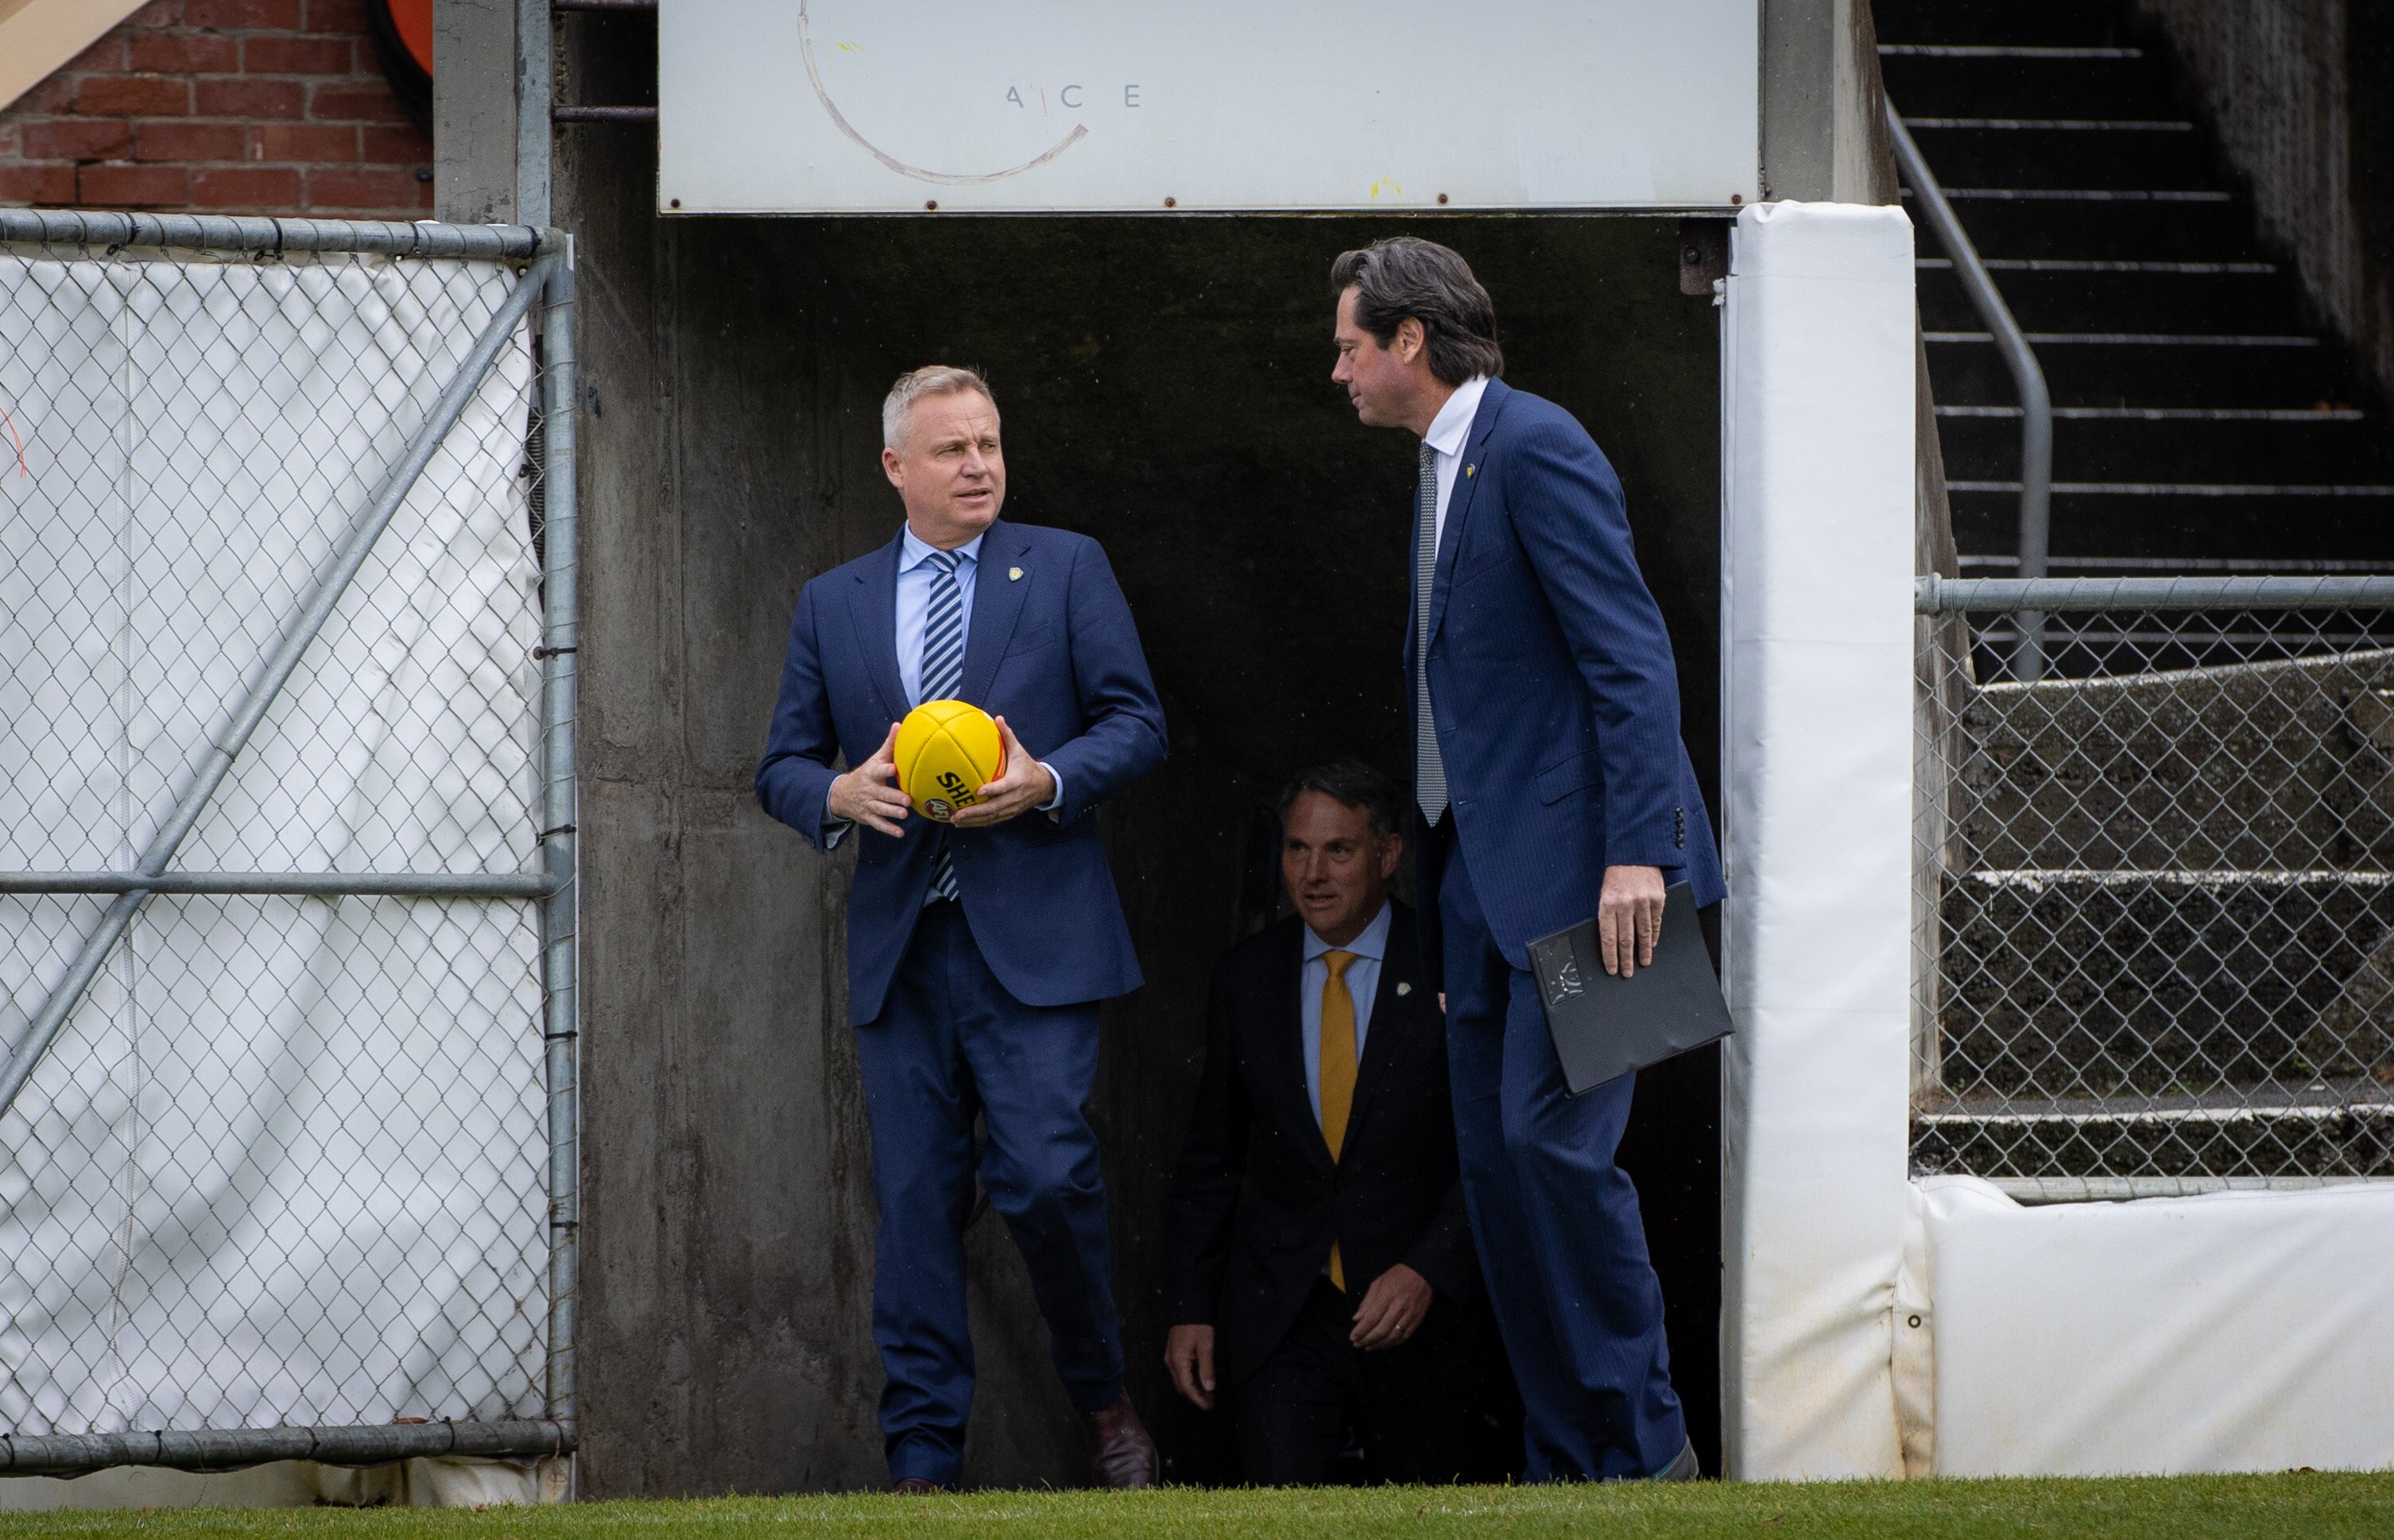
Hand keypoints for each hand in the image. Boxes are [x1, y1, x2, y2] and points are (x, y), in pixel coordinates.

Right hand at [827, 723, 908, 836]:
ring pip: (880, 809)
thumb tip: (899, 724)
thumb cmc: (866, 774)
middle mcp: (869, 790)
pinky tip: (900, 833)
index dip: (885, 770)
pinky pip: (878, 824)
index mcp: (871, 774)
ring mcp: (868, 804)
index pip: (878, 771)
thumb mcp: (875, 759)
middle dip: (893, 797)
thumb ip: (889, 745)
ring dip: (892, 813)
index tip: (894, 769)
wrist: (842, 794)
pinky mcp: (868, 817)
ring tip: (904, 814)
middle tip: (907, 800)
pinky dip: (889, 829)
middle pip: (881, 794)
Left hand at [948, 716, 1055, 827]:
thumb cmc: (1028, 767)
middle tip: (957, 814)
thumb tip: (997, 718)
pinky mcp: (1009, 814)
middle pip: (994, 808)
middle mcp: (1014, 798)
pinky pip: (992, 821)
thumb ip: (1007, 736)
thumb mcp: (1019, 751)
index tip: (979, 791)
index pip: (1004, 787)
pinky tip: (963, 823)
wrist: (1045, 786)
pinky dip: (978, 823)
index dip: (993, 790)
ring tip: (956, 820)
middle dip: (975, 813)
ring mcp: (1011, 808)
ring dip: (973, 821)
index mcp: (1016, 782)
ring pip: (991, 817)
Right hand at [1164, 1323, 1216, 1409]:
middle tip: (1211, 1402)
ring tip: (1208, 1394)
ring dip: (1193, 1388)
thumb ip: (1207, 1368)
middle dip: (1196, 1396)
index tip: (1209, 1407)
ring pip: (1181, 1380)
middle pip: (1182, 1386)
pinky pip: (1180, 1372)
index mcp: (1178, 1362)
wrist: (1188, 1306)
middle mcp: (1171, 1362)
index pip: (1187, 1388)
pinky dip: (1190, 1379)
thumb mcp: (1206, 1346)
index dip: (1198, 1399)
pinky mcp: (1174, 1353)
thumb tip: (1209, 1388)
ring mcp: (1171, 1357)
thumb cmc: (1198, 1325)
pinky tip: (1200, 1381)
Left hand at [1350, 1263, 1431, 1350]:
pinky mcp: (1417, 1321)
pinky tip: (1384, 1345)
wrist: (1423, 1273)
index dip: (1361, 1331)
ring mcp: (1409, 1316)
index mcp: (1386, 1297)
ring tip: (1369, 1347)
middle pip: (1381, 1330)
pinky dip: (1393, 1344)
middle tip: (1358, 1345)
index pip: (1371, 1319)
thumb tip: (1356, 1319)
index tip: (1352, 1337)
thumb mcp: (1378, 1282)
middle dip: (1367, 1340)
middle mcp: (1398, 1308)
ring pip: (1392, 1336)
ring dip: (1379, 1345)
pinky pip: (1404, 1337)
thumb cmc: (1397, 1276)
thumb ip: (1367, 1301)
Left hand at [1599, 863, 1665, 977]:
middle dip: (1626, 959)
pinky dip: (1654, 935)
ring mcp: (1643, 902)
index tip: (1612, 969)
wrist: (1635, 854)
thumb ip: (1608, 915)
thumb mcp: (1605, 894)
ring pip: (1643, 934)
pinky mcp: (1657, 899)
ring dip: (1643, 951)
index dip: (1610, 956)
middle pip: (1626, 940)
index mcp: (1608, 904)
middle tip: (1627, 973)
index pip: (1608, 938)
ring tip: (1644, 962)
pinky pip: (1656, 922)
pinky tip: (1652, 944)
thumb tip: (1611, 941)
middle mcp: (1625, 904)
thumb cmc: (1617, 876)